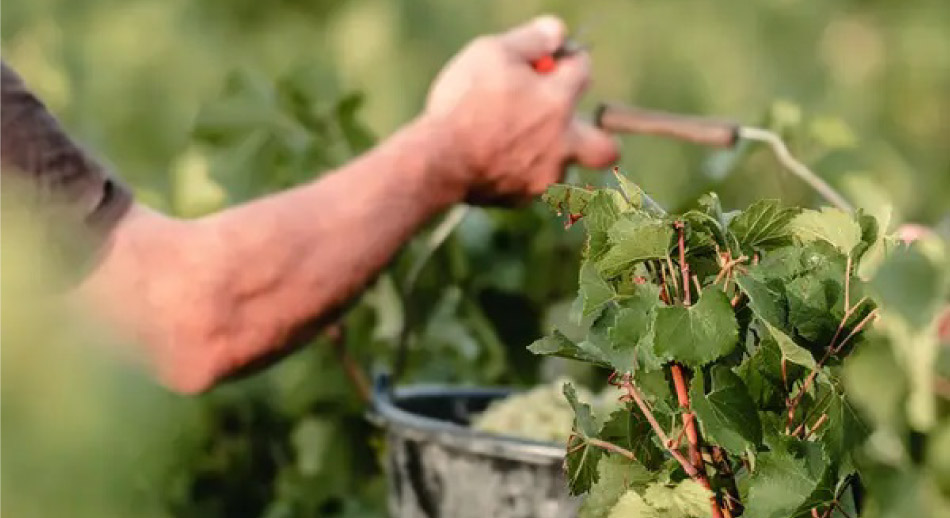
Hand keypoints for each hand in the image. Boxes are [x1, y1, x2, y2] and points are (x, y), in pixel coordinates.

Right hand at [423, 15, 618, 204]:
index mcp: (559, 102)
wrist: (438, 161)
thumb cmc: (463, 103)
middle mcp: (562, 143)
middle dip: (597, 136)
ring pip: (564, 168)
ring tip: (514, 144)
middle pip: (606, 148)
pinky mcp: (521, 199)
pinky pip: (531, 186)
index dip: (568, 62)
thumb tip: (558, 31)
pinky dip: (519, 174)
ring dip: (550, 156)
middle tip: (566, 126)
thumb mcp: (491, 53)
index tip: (551, 62)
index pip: (583, 71)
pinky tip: (493, 162)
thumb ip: (531, 40)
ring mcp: (545, 176)